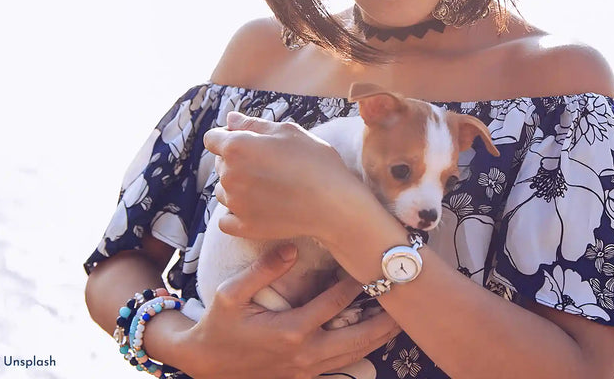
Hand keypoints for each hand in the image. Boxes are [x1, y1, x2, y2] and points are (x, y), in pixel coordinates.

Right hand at [186, 245, 401, 378]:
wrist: (206, 364)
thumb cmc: (219, 325)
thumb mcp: (231, 293)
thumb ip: (262, 270)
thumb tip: (290, 248)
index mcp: (290, 330)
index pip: (335, 303)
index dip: (357, 283)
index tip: (372, 265)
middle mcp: (305, 353)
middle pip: (358, 337)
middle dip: (385, 320)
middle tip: (407, 302)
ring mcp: (307, 370)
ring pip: (354, 355)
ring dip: (379, 338)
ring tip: (401, 320)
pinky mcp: (304, 378)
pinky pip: (341, 367)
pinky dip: (362, 352)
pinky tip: (374, 340)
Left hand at [203, 111, 372, 241]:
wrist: (333, 204)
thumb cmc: (315, 162)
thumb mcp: (288, 132)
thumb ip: (253, 125)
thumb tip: (230, 119)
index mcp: (236, 147)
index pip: (212, 138)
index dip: (229, 137)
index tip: (250, 142)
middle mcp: (229, 175)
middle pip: (219, 164)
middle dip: (235, 160)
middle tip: (267, 164)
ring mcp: (235, 203)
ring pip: (223, 190)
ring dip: (236, 186)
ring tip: (266, 186)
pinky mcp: (244, 226)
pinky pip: (226, 220)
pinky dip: (235, 214)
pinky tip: (254, 208)